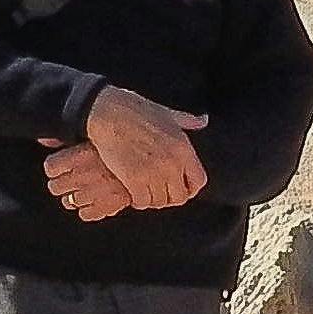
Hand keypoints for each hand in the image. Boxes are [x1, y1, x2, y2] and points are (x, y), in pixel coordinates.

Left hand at [40, 140, 133, 219]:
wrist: (156, 157)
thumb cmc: (133, 140)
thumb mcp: (103, 133)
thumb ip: (74, 136)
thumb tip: (44, 138)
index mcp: (78, 155)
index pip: (50, 167)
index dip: (55, 169)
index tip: (61, 169)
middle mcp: (81, 174)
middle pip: (55, 186)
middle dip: (62, 185)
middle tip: (72, 181)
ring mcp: (92, 192)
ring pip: (68, 202)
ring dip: (74, 198)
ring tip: (86, 191)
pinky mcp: (104, 206)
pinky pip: (86, 214)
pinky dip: (89, 210)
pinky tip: (96, 202)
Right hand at [82, 83, 207, 211]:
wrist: (109, 113)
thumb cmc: (136, 111)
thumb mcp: (167, 114)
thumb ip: (187, 120)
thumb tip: (203, 120)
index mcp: (184, 149)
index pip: (198, 182)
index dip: (188, 188)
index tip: (178, 188)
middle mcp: (173, 163)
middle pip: (179, 197)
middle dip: (168, 197)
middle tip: (157, 191)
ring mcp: (154, 172)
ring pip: (159, 202)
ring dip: (151, 198)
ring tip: (143, 190)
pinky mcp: (134, 179)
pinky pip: (142, 201)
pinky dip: (136, 200)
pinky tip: (132, 191)